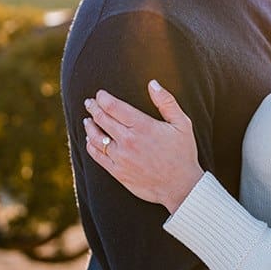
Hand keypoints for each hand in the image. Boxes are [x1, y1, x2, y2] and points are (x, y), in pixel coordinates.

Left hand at [83, 81, 204, 212]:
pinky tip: (89, 141)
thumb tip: (153, 83)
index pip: (113, 107)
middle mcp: (128, 141)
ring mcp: (121, 157)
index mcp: (142, 126)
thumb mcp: (182, 124)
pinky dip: (90, 146)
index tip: (100, 94)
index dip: (103, 98)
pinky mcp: (118, 172)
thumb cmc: (183, 153)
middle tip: (89, 103)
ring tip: (87, 120)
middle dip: (93, 108)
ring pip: (96, 138)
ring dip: (89, 126)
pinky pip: (97, 156)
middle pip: (102, 119)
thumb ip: (167, 102)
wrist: (181, 186)